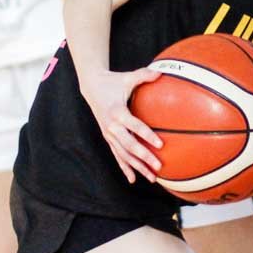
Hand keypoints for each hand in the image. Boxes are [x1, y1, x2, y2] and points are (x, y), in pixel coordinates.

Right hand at [80, 67, 163, 183]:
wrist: (92, 87)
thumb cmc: (113, 81)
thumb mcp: (128, 77)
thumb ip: (144, 75)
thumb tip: (160, 73)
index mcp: (117, 112)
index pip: (134, 126)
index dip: (147, 135)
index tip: (160, 144)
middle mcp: (111, 126)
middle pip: (129, 145)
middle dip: (144, 157)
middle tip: (158, 166)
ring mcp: (109, 134)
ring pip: (123, 154)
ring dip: (137, 166)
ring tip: (152, 177)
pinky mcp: (108, 137)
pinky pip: (117, 155)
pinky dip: (124, 167)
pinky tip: (133, 179)